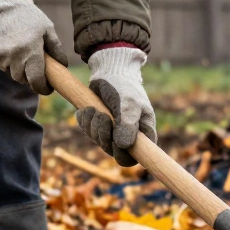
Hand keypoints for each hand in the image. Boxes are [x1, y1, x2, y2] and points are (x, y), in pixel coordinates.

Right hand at [0, 0, 67, 94]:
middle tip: (30, 59)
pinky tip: (3, 41)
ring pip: (8, 71)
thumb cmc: (25, 14)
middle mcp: (13, 58)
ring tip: (15, 45)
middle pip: (22, 78)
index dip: (43, 87)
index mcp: (31, 52)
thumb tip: (63, 66)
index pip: (37, 81)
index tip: (47, 87)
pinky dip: (1, 58)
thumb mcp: (46, 27)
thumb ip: (55, 48)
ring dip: (14, 65)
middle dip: (28, 73)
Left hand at [77, 46, 155, 166]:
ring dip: (93, 125)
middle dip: (104, 135)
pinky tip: (88, 109)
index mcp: (143, 134)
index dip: (124, 156)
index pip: (135, 158)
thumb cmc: (125, 87)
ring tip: (95, 109)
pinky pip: (88, 132)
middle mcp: (128, 136)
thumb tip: (123, 146)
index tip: (115, 143)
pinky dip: (85, 121)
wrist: (110, 71)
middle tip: (103, 117)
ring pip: (99, 142)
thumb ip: (127, 125)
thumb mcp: (129, 104)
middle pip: (113, 152)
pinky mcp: (98, 125)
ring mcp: (112, 132)